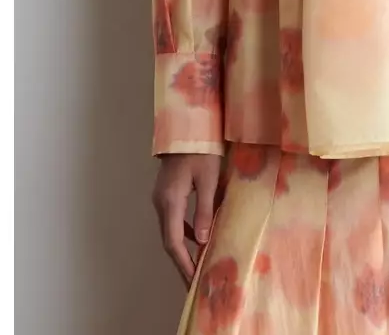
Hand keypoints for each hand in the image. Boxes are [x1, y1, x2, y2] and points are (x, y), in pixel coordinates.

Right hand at [152, 153, 223, 285]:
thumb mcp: (207, 178)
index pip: (174, 242)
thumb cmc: (200, 149)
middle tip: (194, 282)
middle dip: (182, 262)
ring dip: (183, 249)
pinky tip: (198, 236)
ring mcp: (161, 197)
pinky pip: (174, 219)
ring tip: (197, 265)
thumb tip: (202, 240)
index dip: (183, 264)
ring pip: (170, 230)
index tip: (192, 282)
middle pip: (169, 240)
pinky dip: (184, 232)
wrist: (186, 126)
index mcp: (169, 201)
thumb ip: (204, 209)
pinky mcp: (166, 192)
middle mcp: (160, 202)